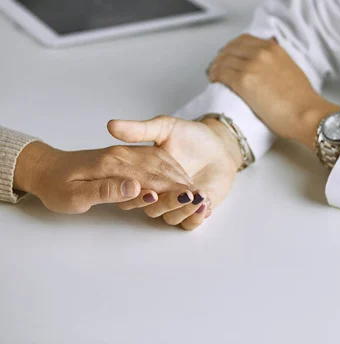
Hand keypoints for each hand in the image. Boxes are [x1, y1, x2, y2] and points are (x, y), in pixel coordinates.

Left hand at [13, 141, 191, 213]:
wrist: (46, 167)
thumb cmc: (57, 186)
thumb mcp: (74, 195)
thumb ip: (106, 191)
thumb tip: (135, 188)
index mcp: (112, 164)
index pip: (150, 178)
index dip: (172, 191)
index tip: (191, 200)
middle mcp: (123, 155)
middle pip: (160, 170)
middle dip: (183, 185)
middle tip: (202, 200)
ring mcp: (127, 154)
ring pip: (162, 163)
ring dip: (181, 177)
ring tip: (197, 193)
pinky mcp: (128, 156)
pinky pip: (156, 160)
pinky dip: (173, 170)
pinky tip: (182, 180)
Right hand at [108, 116, 241, 229]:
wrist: (219, 144)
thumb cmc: (192, 136)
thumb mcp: (165, 127)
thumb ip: (140, 130)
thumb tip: (111, 125)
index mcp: (146, 175)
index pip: (133, 190)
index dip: (138, 191)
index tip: (149, 187)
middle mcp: (159, 192)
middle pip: (152, 208)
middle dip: (166, 202)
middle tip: (182, 193)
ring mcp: (177, 203)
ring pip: (171, 217)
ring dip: (183, 210)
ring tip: (197, 196)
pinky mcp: (194, 210)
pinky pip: (190, 223)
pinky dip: (196, 218)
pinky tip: (205, 204)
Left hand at [207, 34, 339, 148]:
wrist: (307, 114)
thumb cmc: (302, 101)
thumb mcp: (291, 70)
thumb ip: (276, 64)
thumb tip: (265, 70)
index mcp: (274, 48)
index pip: (244, 40)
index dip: (232, 48)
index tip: (228, 56)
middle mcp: (262, 52)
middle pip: (230, 48)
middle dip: (221, 56)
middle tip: (217, 66)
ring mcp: (251, 65)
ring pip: (223, 59)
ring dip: (215, 66)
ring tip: (213, 75)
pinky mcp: (244, 81)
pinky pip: (220, 72)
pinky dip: (214, 75)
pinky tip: (214, 81)